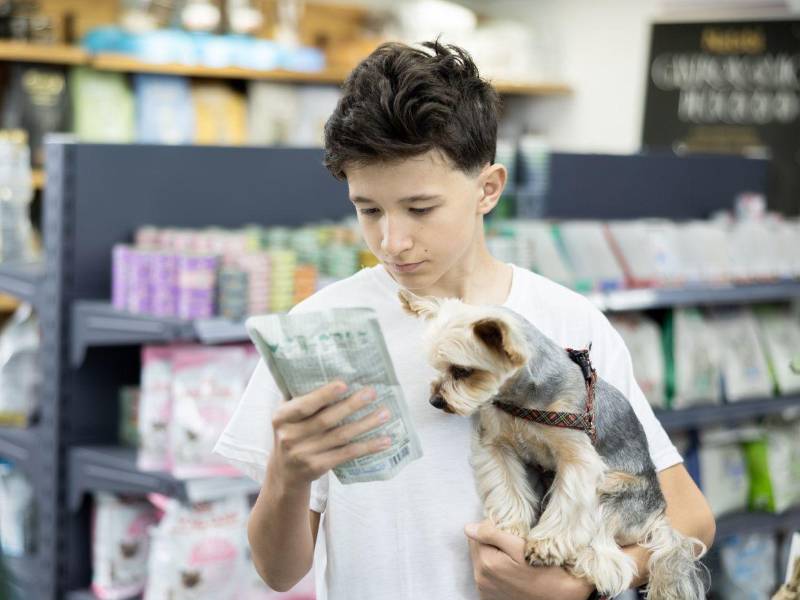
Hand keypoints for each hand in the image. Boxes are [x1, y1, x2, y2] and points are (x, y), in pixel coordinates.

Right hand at [267, 381, 391, 489]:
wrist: (285, 473)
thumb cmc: (292, 433)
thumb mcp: (287, 416)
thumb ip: (302, 397)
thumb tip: (332, 370)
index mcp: (281, 417)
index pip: (304, 405)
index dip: (324, 395)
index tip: (344, 384)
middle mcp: (290, 437)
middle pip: (326, 420)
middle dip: (351, 405)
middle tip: (372, 392)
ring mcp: (303, 454)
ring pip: (341, 437)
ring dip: (365, 424)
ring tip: (385, 413)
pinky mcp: (317, 468)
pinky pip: (346, 455)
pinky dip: (367, 447)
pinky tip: (384, 440)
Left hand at [466, 520, 594, 599]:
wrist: (563, 599)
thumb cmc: (549, 573)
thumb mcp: (523, 548)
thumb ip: (493, 535)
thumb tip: (468, 527)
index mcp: (487, 563)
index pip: (479, 531)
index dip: (495, 526)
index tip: (513, 531)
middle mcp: (481, 578)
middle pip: (478, 546)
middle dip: (492, 540)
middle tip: (515, 543)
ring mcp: (485, 590)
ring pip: (482, 559)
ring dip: (494, 554)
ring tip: (516, 557)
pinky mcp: (490, 598)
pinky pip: (486, 575)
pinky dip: (495, 569)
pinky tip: (513, 570)